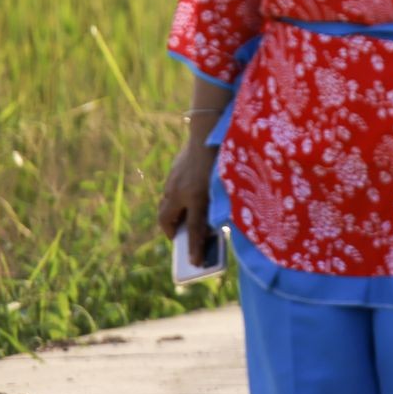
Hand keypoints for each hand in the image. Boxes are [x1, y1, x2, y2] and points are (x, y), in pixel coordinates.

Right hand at [159, 138, 216, 268]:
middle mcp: (180, 191)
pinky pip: (169, 190)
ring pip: (165, 204)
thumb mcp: (227, 185)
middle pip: (167, 219)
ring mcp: (173, 180)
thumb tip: (216, 221)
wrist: (209, 130)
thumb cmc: (224, 158)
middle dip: (170, 231)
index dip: (195, 249)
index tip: (196, 263)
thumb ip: (221, 204)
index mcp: (197, 197)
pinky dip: (174, 198)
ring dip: (171, 214)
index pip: (193, 231)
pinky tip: (184, 194)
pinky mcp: (173, 171)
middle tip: (176, 237)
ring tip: (180, 219)